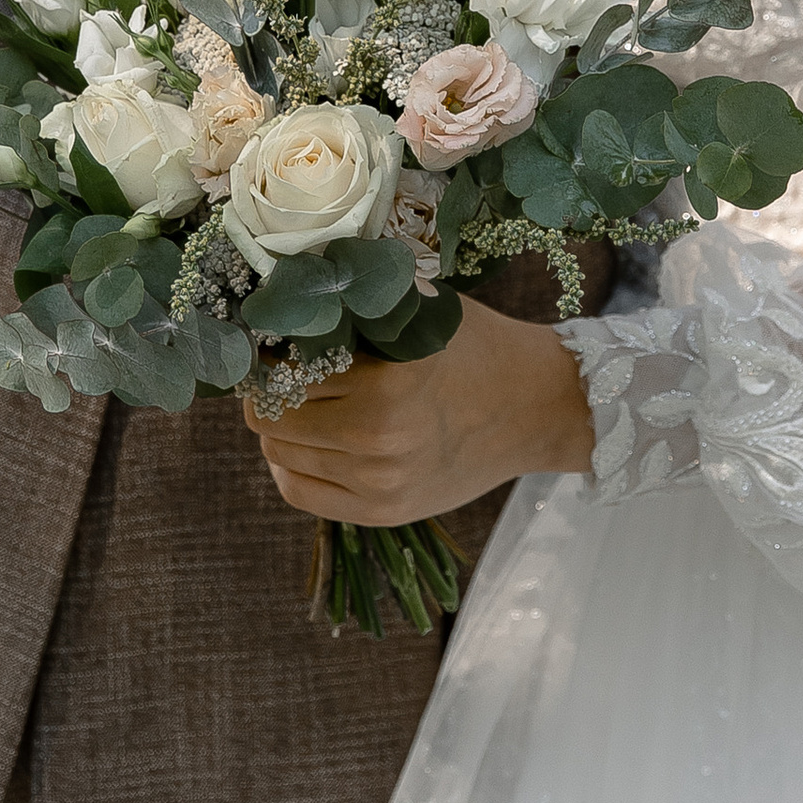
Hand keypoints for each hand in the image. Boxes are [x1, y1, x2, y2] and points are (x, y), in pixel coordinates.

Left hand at [243, 298, 594, 525]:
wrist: (534, 407)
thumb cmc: (472, 346)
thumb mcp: (419, 309)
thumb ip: (357, 301)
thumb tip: (287, 291)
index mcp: (386, 381)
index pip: (282, 374)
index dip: (268, 356)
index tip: (271, 344)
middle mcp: (380, 437)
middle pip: (270, 419)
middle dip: (267, 393)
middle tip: (279, 375)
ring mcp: (381, 482)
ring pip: (279, 456)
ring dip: (280, 428)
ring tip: (300, 406)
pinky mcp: (384, 512)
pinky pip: (300, 493)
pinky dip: (289, 466)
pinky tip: (305, 443)